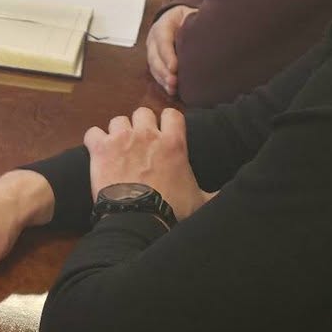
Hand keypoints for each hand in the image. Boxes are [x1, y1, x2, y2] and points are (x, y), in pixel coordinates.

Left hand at [84, 107, 209, 221]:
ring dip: (117, 133)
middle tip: (139, 144)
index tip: (165, 133)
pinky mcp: (100, 148)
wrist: (138, 218)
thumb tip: (238, 193)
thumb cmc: (171, 209)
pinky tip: (97, 153)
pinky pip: (92, 133)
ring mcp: (122, 139)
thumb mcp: (201, 201)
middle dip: (140, 125)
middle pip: (142, 112)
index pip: (173, 114)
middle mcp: (147, 135)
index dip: (167, 122)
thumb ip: (216, 193)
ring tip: (118, 150)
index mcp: (174, 143)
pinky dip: (94, 142)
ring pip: (117, 120)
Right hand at [145, 5, 193, 93]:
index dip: (167, 55)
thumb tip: (211, 31)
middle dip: (163, 71)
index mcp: (163, 25)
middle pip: (155, 56)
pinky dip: (163, 82)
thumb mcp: (191, 14)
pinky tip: (171, 90)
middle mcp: (154, 38)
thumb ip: (197, 21)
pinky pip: (156, 73)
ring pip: (153, 66)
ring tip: (172, 89)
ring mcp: (153, 50)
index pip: (162, 40)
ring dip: (162, 79)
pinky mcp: (155, 60)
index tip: (174, 67)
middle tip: (173, 82)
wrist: (178, 19)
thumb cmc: (188, 18)